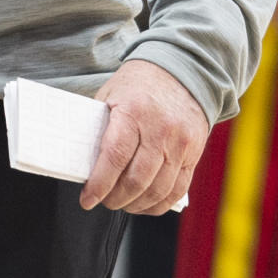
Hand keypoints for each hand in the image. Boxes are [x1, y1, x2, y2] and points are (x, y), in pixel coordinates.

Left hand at [81, 59, 208, 215]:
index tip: (87, 199)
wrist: (180, 71)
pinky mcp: (194, 155)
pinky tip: (144, 205)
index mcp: (134, 111)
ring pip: (157, 190)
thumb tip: (83, 161)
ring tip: (122, 204)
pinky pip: (177, 190)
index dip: (99, 184)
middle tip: (103, 201)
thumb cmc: (139, 85)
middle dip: (115, 198)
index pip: (115, 157)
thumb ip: (100, 127)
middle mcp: (160, 129)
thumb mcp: (111, 95)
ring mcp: (180, 144)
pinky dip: (158, 204)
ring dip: (135, 205)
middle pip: (136, 180)